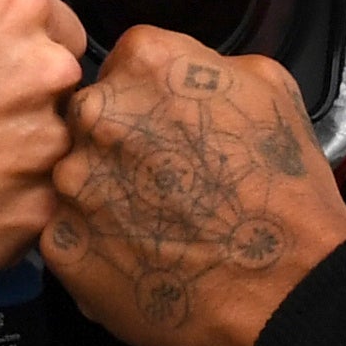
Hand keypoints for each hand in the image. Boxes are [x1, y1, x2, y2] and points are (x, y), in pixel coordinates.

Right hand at [0, 0, 88, 301]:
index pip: (58, 23)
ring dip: (25, 149)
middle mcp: (49, 70)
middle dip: (29, 95)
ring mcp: (53, 140)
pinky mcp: (46, 201)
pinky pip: (45, 192)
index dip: (22, 49)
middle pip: (63, 80)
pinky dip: (16, 196)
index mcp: (17, 12)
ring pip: (58, 138)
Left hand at [41, 26, 345, 345]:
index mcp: (146, 63)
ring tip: (160, 224)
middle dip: (123, 143)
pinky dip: (97, 245)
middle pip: (93, 117)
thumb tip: (186, 74)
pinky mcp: (61, 242)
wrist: (284, 283)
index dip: (153, 98)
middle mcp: (98, 113)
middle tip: (167, 179)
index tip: (172, 125)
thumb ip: (209, 65)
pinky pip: (68, 234)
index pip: (128, 62)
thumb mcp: (271, 88)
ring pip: (77, 176)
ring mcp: (73, 180)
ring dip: (107, 194)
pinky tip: (143, 256)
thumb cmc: (283, 192)